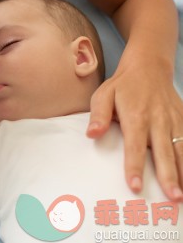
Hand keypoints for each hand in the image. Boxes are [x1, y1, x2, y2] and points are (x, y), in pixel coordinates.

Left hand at [88, 57, 182, 201]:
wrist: (148, 67)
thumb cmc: (122, 86)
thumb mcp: (103, 95)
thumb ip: (98, 115)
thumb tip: (92, 134)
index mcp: (136, 116)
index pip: (135, 146)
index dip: (135, 166)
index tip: (135, 185)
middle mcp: (158, 120)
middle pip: (164, 153)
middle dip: (169, 177)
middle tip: (173, 198)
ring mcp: (174, 121)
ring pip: (182, 150)